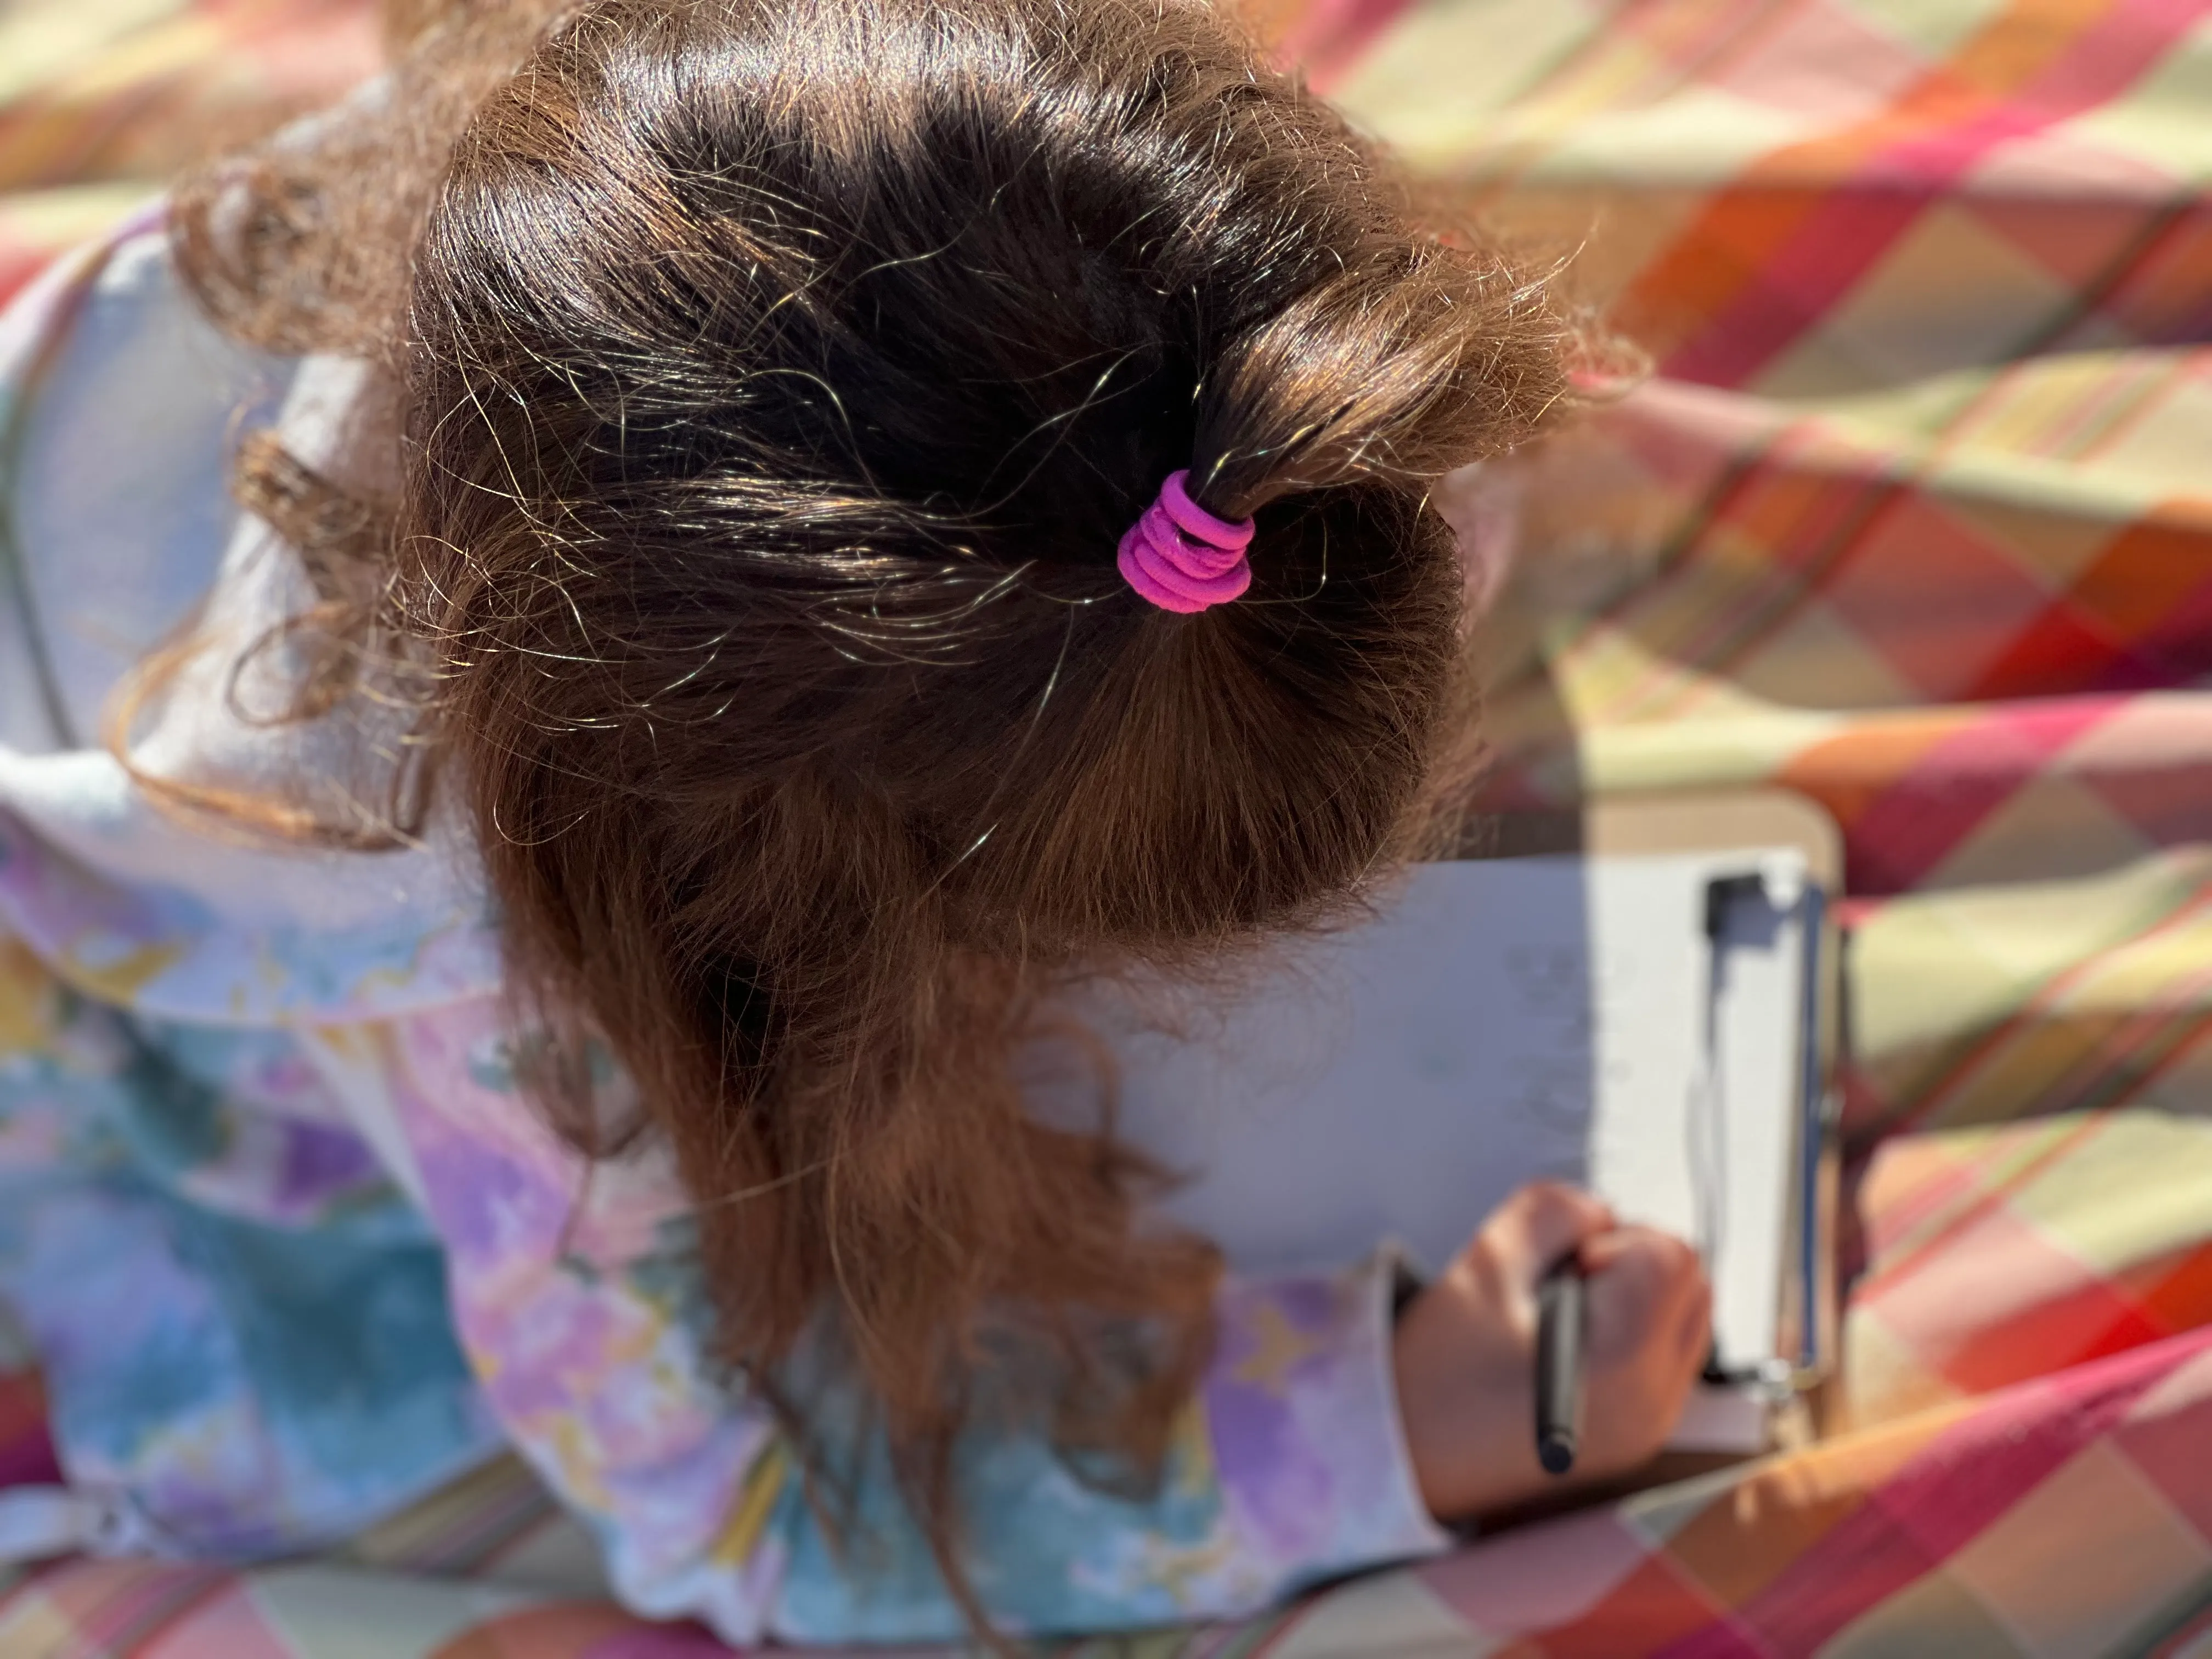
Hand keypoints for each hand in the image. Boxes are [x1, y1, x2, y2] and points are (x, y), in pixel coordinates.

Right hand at [1391, 1181, 1710, 1522]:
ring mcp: (1650, 1430)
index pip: (1672, 1255)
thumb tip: (1600, 1214)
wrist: (1402, 1460)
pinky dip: (1632, 1337)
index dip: (1613, 1242)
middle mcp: (1654, 1404)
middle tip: (1563, 1286)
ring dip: (1637, 1300)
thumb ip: (1553, 1212)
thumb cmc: (1436, 1372)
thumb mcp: (1486, 1262)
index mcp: (1623, 1361)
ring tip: (1563, 1319)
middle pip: (1695, 1286)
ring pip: (1686, 1321)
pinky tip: (1570, 1349)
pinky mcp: (1635, 1442)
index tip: (1561, 1270)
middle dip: (1635, 1266)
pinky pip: (1666, 1361)